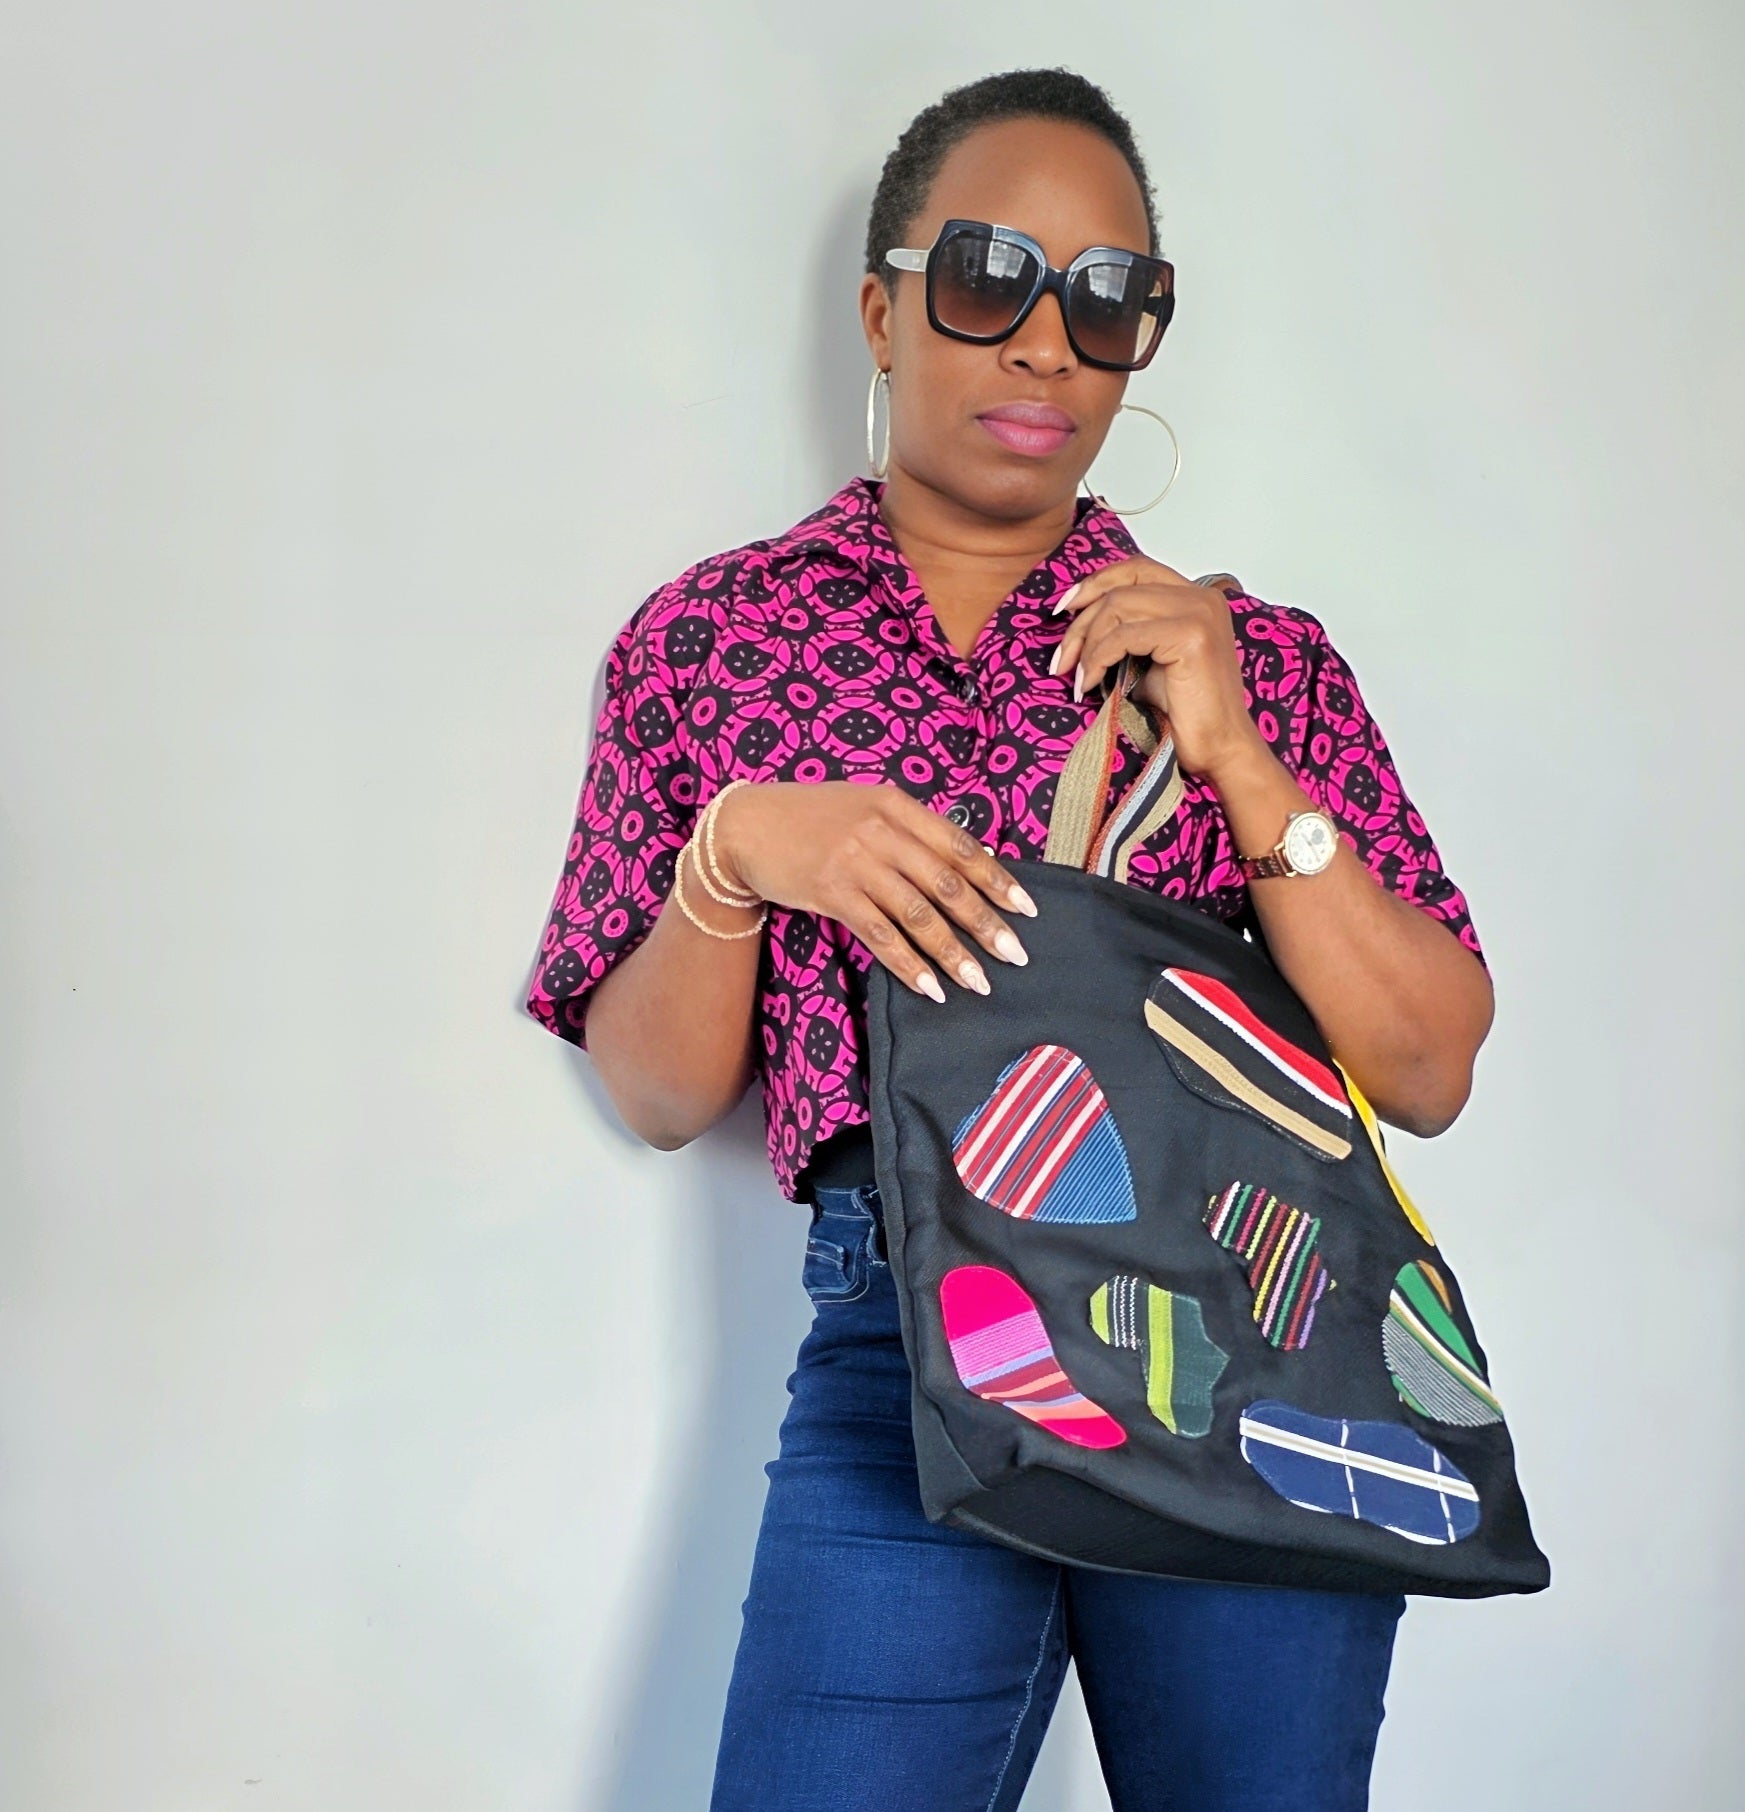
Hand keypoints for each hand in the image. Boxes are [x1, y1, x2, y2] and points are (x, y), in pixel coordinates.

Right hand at [711, 781, 1037, 1002]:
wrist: (745, 827)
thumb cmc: (810, 818)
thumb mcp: (865, 806)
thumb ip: (909, 830)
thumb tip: (961, 868)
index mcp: (897, 805)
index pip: (961, 846)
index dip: (998, 880)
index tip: (1027, 909)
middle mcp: (881, 832)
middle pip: (948, 884)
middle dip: (986, 923)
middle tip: (1015, 954)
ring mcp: (856, 863)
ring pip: (918, 915)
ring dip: (953, 952)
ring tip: (979, 981)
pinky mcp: (832, 894)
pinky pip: (880, 936)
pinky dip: (909, 964)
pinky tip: (930, 987)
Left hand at [1050, 558, 1266, 781]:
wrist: (1218, 749)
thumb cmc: (1184, 713)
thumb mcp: (1148, 659)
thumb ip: (1126, 631)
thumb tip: (1077, 618)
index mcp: (1196, 597)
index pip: (1135, 569)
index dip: (1094, 584)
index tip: (1063, 609)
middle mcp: (1202, 597)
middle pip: (1120, 588)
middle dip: (1081, 624)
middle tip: (1061, 661)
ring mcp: (1199, 612)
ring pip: (1117, 607)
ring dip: (1086, 644)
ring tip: (1077, 678)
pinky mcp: (1191, 635)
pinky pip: (1123, 636)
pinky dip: (1097, 659)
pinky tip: (1090, 684)